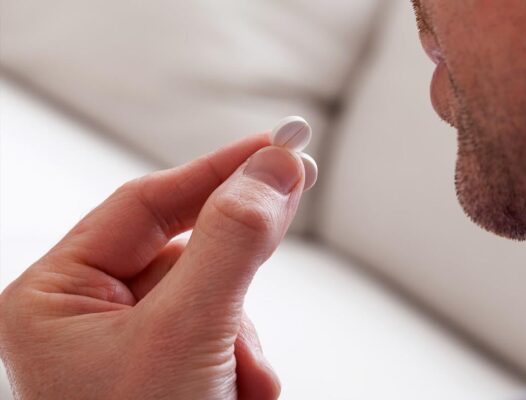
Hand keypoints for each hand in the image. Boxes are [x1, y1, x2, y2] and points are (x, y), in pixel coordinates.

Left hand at [0, 133, 311, 398]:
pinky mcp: (168, 368)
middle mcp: (86, 316)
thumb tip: (273, 169)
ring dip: (244, 334)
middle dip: (238, 259)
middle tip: (292, 198)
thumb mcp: (186, 337)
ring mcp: (129, 345)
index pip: (146, 205)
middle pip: (183, 247)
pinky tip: (242, 394)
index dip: (215, 170)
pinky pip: (220, 336)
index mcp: (54, 299)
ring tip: (244, 383)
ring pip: (211, 297)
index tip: (274, 145)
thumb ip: (232, 245)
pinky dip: (244, 361)